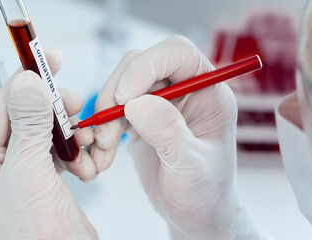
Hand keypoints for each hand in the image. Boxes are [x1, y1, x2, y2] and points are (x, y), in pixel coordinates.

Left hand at [0, 50, 97, 239]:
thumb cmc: (38, 238)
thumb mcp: (31, 175)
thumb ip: (30, 126)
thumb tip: (27, 83)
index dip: (22, 84)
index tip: (45, 61)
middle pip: (21, 118)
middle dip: (51, 110)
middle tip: (73, 100)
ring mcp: (18, 173)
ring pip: (43, 132)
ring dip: (68, 133)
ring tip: (85, 139)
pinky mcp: (41, 178)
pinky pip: (57, 150)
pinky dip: (74, 152)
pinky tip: (84, 165)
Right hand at [92, 36, 264, 238]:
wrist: (194, 214)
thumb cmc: (205, 193)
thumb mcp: (191, 166)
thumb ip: (168, 132)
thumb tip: (137, 102)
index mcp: (209, 92)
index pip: (178, 53)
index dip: (146, 66)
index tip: (124, 98)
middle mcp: (185, 90)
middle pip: (141, 65)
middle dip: (116, 96)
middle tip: (107, 134)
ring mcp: (162, 102)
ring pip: (122, 84)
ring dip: (105, 115)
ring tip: (103, 149)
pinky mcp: (142, 117)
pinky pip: (114, 108)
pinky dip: (103, 128)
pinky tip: (103, 153)